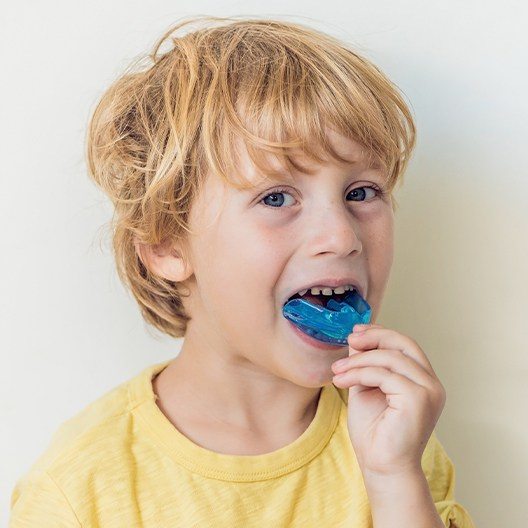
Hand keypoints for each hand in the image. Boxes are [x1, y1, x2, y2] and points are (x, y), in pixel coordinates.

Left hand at [331, 323, 445, 478]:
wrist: (380, 467)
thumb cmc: (374, 433)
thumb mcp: (366, 388)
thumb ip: (365, 364)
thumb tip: (357, 337)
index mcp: (422, 381)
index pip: (405, 345)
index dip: (381, 333)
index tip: (356, 331)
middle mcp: (431, 384)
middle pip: (404, 344)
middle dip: (374, 337)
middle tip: (349, 338)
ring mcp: (428, 391)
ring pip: (390, 358)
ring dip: (358, 360)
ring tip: (336, 370)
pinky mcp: (418, 399)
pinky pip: (383, 374)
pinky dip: (359, 373)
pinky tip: (341, 381)